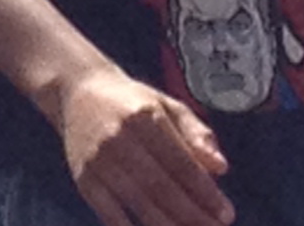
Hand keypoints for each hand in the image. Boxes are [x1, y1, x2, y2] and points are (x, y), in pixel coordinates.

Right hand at [52, 64, 231, 225]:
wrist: (76, 90)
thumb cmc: (131, 102)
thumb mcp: (167, 106)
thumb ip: (196, 133)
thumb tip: (220, 167)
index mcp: (144, 116)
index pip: (181, 163)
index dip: (206, 193)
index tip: (227, 213)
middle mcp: (119, 137)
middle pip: (162, 187)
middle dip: (193, 215)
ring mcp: (98, 160)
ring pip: (140, 203)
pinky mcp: (84, 177)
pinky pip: (110, 213)